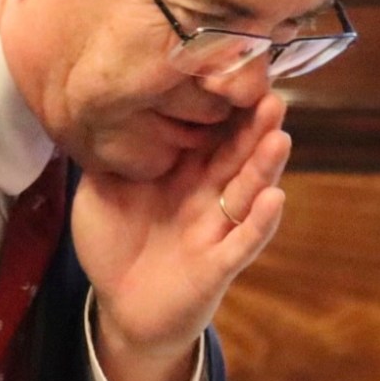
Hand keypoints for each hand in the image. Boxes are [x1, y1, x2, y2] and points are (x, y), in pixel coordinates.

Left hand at [72, 93, 290, 380]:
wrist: (120, 307)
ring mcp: (215, 229)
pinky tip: (274, 198)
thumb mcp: (99, 193)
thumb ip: (106, 156)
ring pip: (246, 193)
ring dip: (265, 166)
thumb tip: (103, 109)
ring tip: (280, 136)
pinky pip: (242, 242)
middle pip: (236, 156)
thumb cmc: (114, 246)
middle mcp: (204, 195)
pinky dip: (260, 223)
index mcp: (180, 173)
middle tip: (272, 94)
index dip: (222, 108)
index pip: (207, 134)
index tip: (234, 73)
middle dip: (255, 127)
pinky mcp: (217, 265)